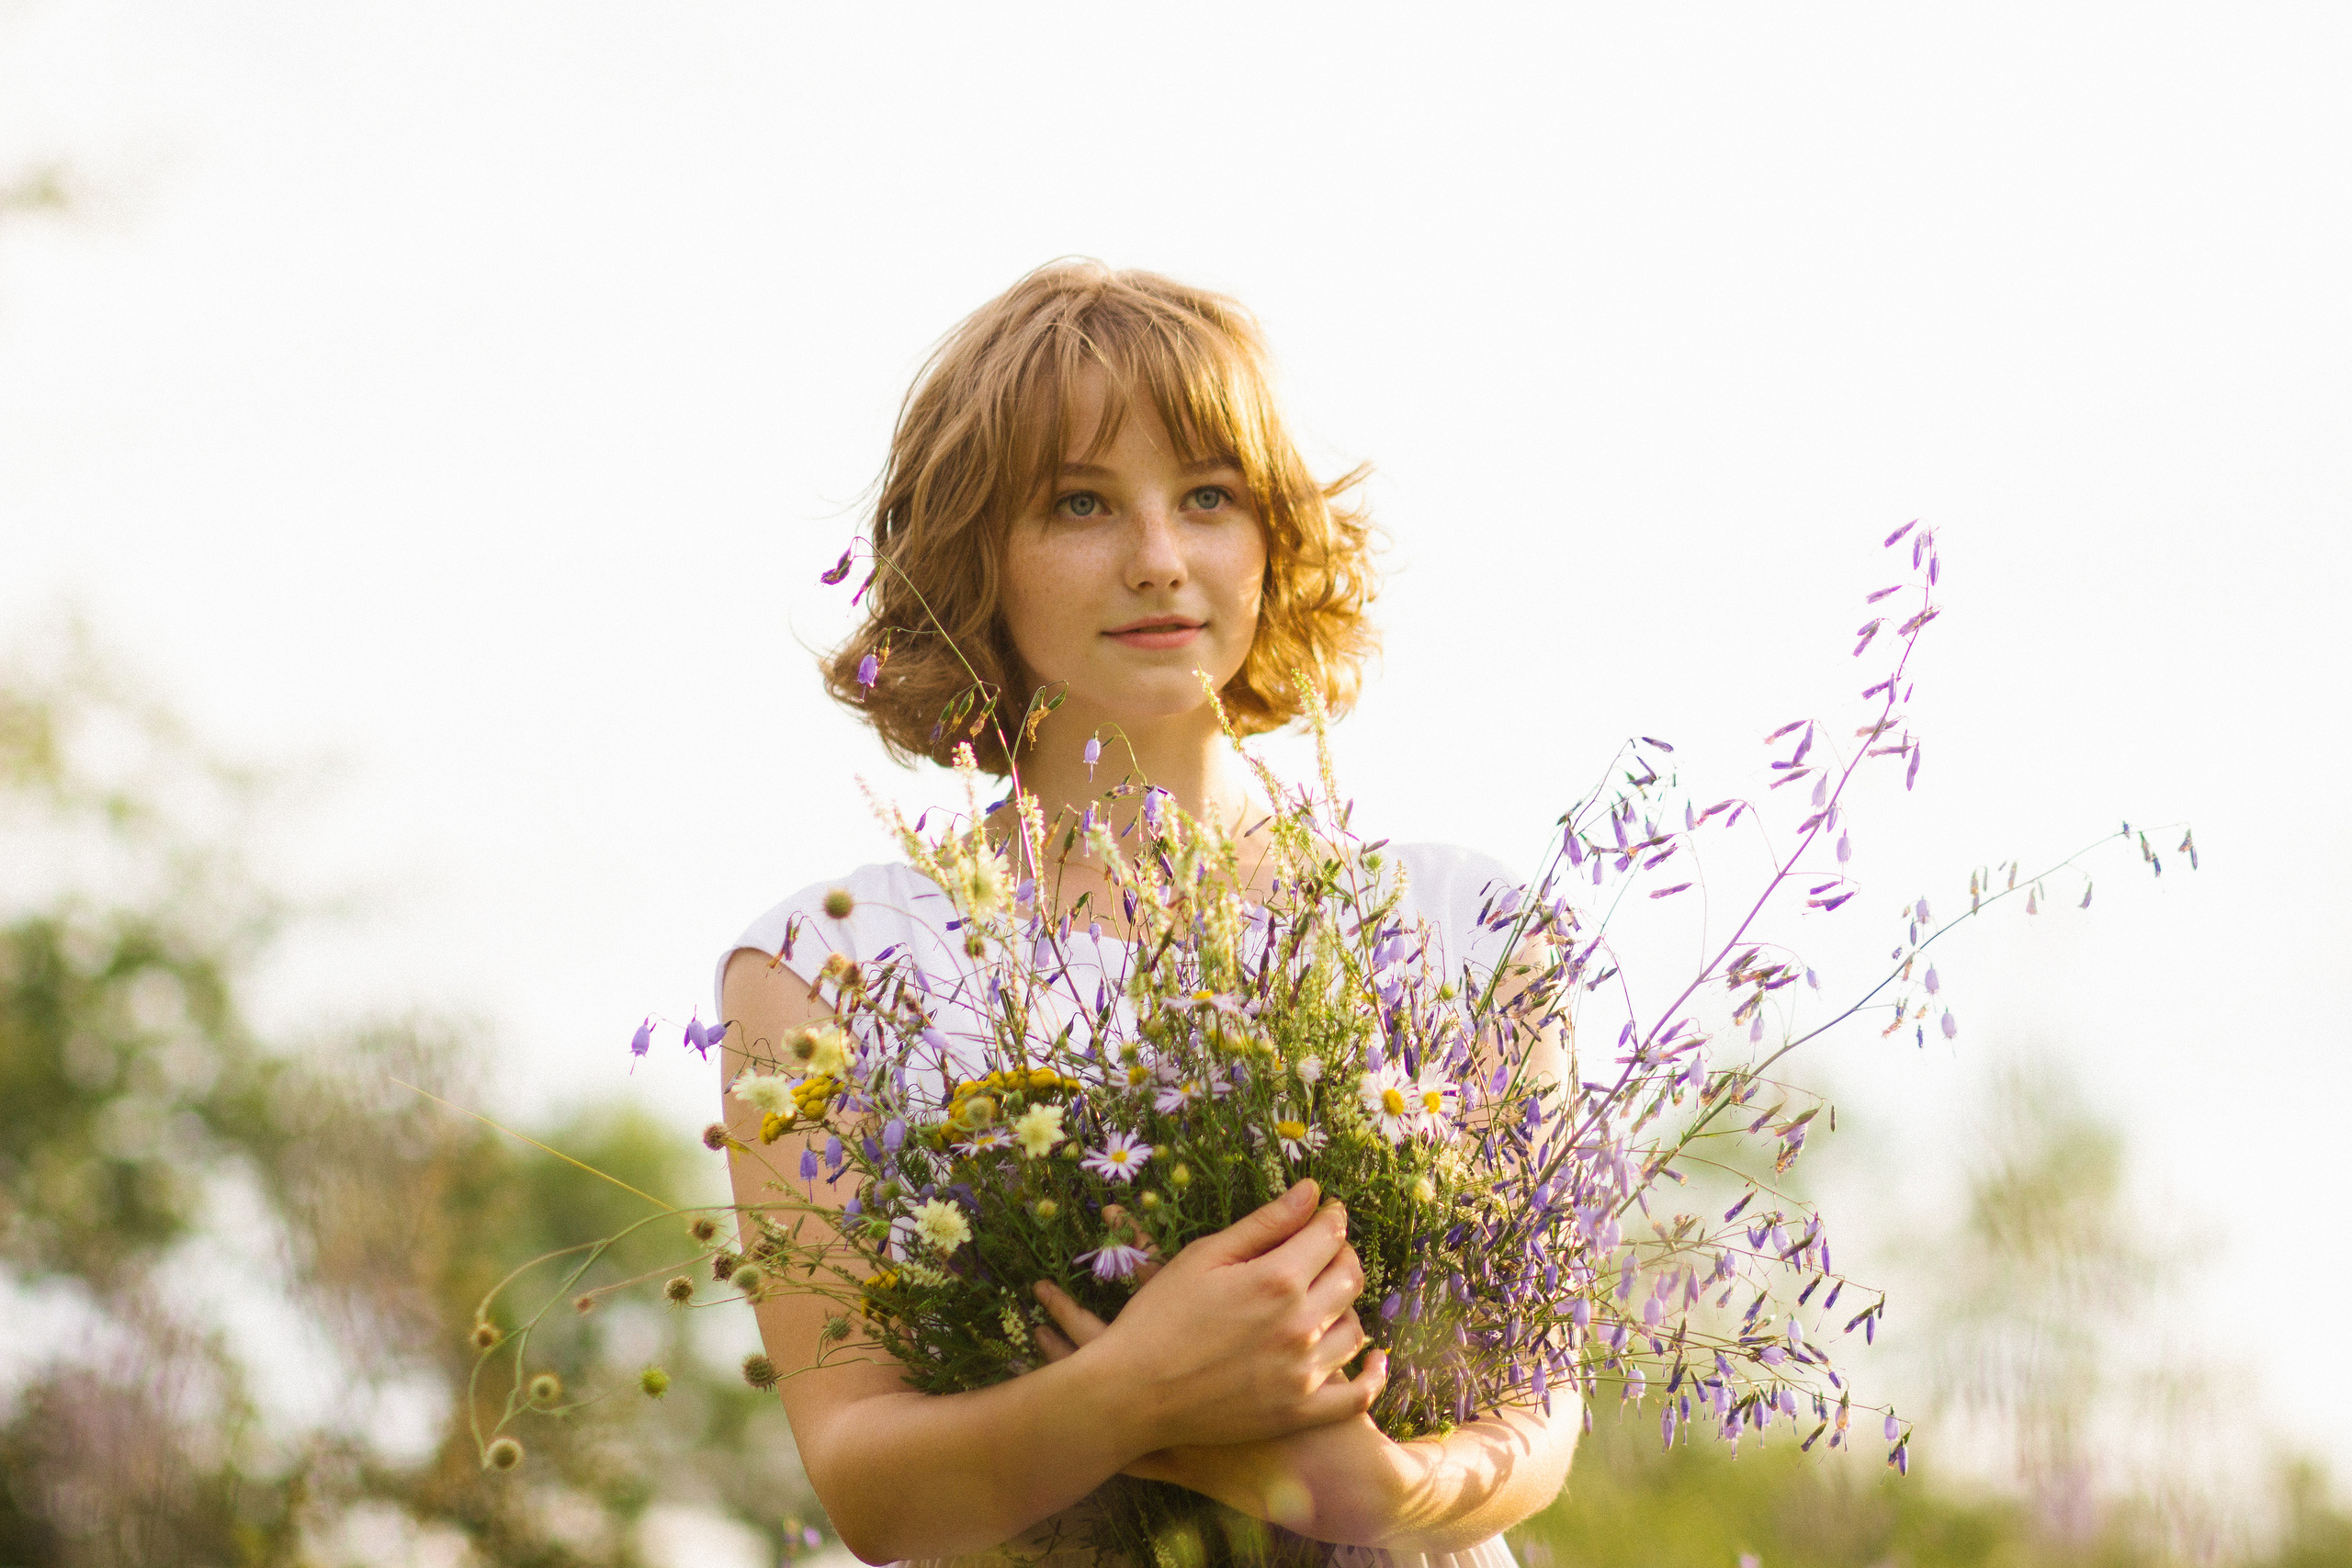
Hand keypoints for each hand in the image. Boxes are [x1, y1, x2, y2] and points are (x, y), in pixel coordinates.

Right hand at [1032, 1179, 1387, 1454]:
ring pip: (1355, 1328)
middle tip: (1324, 1249)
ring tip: (1325, 1297)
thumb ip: (1264, 1223)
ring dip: (1346, 1306)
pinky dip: (1373, 1375)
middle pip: (1349, 1278)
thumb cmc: (1159, 1317)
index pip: (1330, 1236)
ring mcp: (1303, 1373)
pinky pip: (1357, 1396)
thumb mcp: (1204, 1256)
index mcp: (1277, 1280)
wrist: (1132, 1393)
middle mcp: (1300, 1325)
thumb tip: (1311, 1191)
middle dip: (1342, 1254)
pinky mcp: (1299, 1412)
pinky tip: (1375, 1358)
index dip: (1332, 1217)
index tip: (1327, 1210)